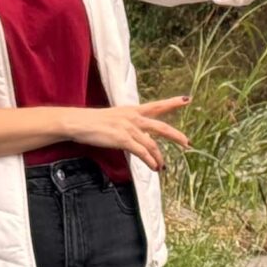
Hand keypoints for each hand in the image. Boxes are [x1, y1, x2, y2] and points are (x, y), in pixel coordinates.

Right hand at [62, 96, 192, 171]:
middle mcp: (134, 117)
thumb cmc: (93, 122)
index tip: (187, 99)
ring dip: (158, 158)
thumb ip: (129, 126)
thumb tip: (139, 137)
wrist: (78, 122)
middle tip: (187, 143)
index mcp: (132, 110)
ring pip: (152, 145)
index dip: (173, 102)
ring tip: (162, 166)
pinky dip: (149, 161)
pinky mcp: (123, 139)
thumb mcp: (115, 119)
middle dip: (176, 136)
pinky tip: (154, 167)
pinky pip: (142, 152)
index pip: (157, 105)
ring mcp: (129, 128)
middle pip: (161, 127)